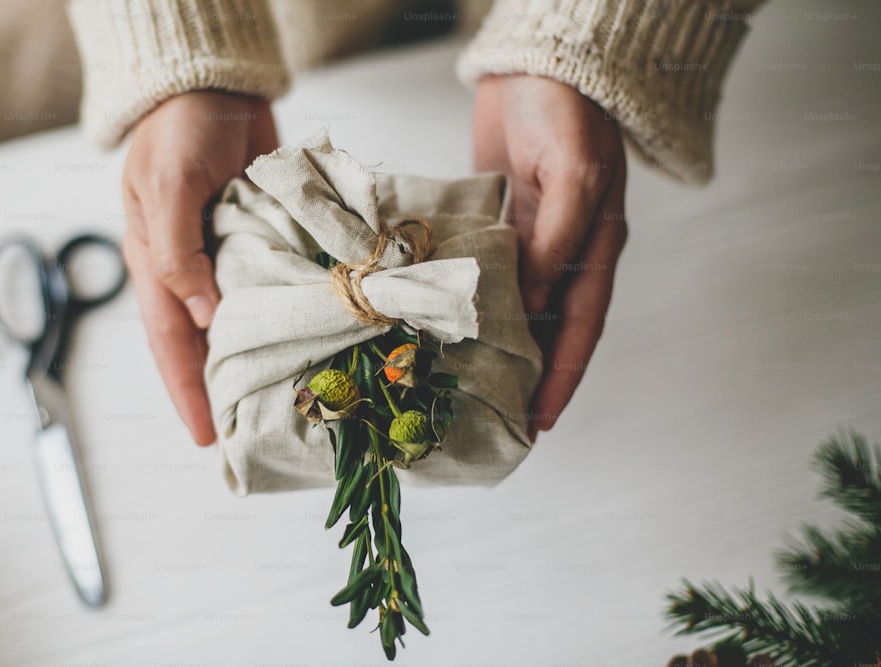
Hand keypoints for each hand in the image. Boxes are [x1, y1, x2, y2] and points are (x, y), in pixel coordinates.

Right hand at [122, 90, 277, 444]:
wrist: (215, 85)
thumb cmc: (179, 130)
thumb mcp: (167, 188)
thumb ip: (178, 253)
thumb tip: (206, 316)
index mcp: (158, 263)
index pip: (172, 342)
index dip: (188, 391)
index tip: (207, 437)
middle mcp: (194, 268)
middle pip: (209, 341)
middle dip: (225, 387)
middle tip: (252, 431)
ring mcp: (231, 255)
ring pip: (245, 318)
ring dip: (262, 355)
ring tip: (287, 399)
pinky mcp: (266, 238)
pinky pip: (275, 284)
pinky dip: (289, 311)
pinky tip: (312, 337)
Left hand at [473, 75, 628, 437]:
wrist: (533, 64)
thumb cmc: (566, 112)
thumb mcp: (573, 175)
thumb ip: (556, 241)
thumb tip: (531, 304)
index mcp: (595, 248)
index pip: (580, 328)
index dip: (562, 377)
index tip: (540, 422)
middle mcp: (563, 253)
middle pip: (548, 329)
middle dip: (529, 377)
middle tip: (500, 422)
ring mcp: (528, 241)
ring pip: (514, 309)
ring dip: (496, 348)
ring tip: (468, 390)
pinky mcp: (495, 225)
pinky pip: (483, 276)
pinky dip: (468, 305)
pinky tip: (445, 331)